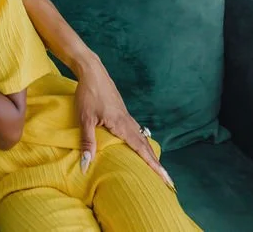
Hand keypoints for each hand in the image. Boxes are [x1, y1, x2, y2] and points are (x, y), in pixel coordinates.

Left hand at [75, 59, 173, 187]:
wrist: (92, 72)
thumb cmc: (88, 94)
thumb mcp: (85, 119)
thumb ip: (87, 142)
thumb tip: (85, 165)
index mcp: (122, 125)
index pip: (142, 150)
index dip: (154, 165)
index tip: (166, 179)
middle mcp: (128, 122)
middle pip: (146, 146)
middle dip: (156, 163)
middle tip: (167, 179)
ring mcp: (126, 116)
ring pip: (142, 138)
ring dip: (150, 153)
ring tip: (156, 166)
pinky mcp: (122, 112)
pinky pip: (136, 131)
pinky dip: (141, 142)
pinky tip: (139, 145)